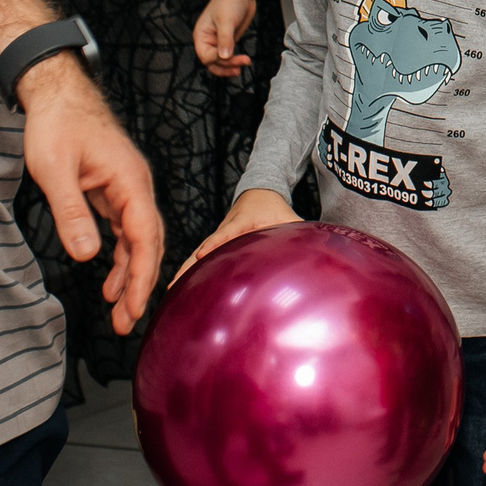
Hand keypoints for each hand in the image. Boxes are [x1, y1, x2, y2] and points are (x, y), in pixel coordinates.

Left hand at [18, 56, 163, 333]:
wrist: (56, 92)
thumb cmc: (57, 123)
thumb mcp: (55, 170)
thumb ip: (72, 213)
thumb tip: (87, 255)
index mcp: (129, 181)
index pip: (144, 237)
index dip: (141, 276)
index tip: (135, 308)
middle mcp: (135, 186)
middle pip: (148, 241)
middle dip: (140, 283)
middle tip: (125, 322)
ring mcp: (127, 187)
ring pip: (137, 237)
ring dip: (130, 273)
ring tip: (119, 310)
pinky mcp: (114, 188)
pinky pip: (125, 228)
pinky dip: (121, 254)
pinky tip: (111, 277)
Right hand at [175, 187, 297, 283]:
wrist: (259, 192)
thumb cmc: (275, 208)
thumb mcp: (289, 218)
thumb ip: (301, 232)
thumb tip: (319, 245)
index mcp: (241, 223)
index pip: (226, 233)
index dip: (214, 243)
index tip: (201, 254)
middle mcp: (223, 230)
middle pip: (202, 249)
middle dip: (188, 266)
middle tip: (172, 284)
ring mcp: (216, 239)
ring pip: (195, 257)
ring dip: (182, 273)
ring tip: (167, 292)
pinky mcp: (214, 246)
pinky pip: (198, 261)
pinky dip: (187, 273)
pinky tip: (177, 290)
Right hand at [193, 0, 257, 80]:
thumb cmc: (229, 2)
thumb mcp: (226, 21)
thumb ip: (225, 39)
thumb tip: (224, 56)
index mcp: (201, 36)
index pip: (205, 56)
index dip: (217, 59)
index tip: (229, 56)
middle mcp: (207, 41)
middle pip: (212, 62)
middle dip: (225, 66)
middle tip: (239, 67)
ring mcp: (218, 42)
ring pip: (220, 62)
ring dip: (230, 66)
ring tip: (242, 67)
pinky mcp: (228, 41)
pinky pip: (228, 57)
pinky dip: (234, 61)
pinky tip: (242, 63)